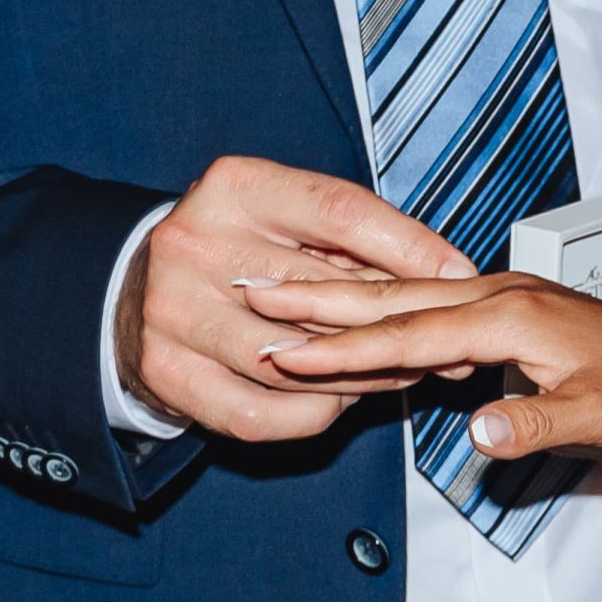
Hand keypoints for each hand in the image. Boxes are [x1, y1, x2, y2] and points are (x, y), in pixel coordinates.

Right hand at [115, 157, 469, 441]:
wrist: (141, 289)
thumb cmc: (239, 250)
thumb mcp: (290, 220)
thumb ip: (359, 239)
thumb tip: (452, 274)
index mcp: (235, 188)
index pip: (341, 214)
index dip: (410, 248)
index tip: (460, 275)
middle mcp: (195, 243)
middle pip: (325, 293)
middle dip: (397, 323)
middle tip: (452, 341)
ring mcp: (174, 312)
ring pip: (299, 363)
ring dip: (363, 375)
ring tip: (403, 372)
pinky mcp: (168, 372)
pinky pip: (266, 414)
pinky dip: (314, 411)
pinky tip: (341, 396)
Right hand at [244, 271, 601, 462]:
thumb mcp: (598, 418)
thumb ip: (537, 424)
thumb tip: (480, 433)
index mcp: (509, 319)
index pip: (409, 336)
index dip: (345, 349)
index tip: (287, 350)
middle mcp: (498, 297)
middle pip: (391, 300)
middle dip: (318, 300)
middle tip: (252, 292)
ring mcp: (500, 299)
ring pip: (403, 296)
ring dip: (339, 296)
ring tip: (280, 290)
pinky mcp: (504, 311)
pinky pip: (425, 305)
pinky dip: (379, 306)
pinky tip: (354, 311)